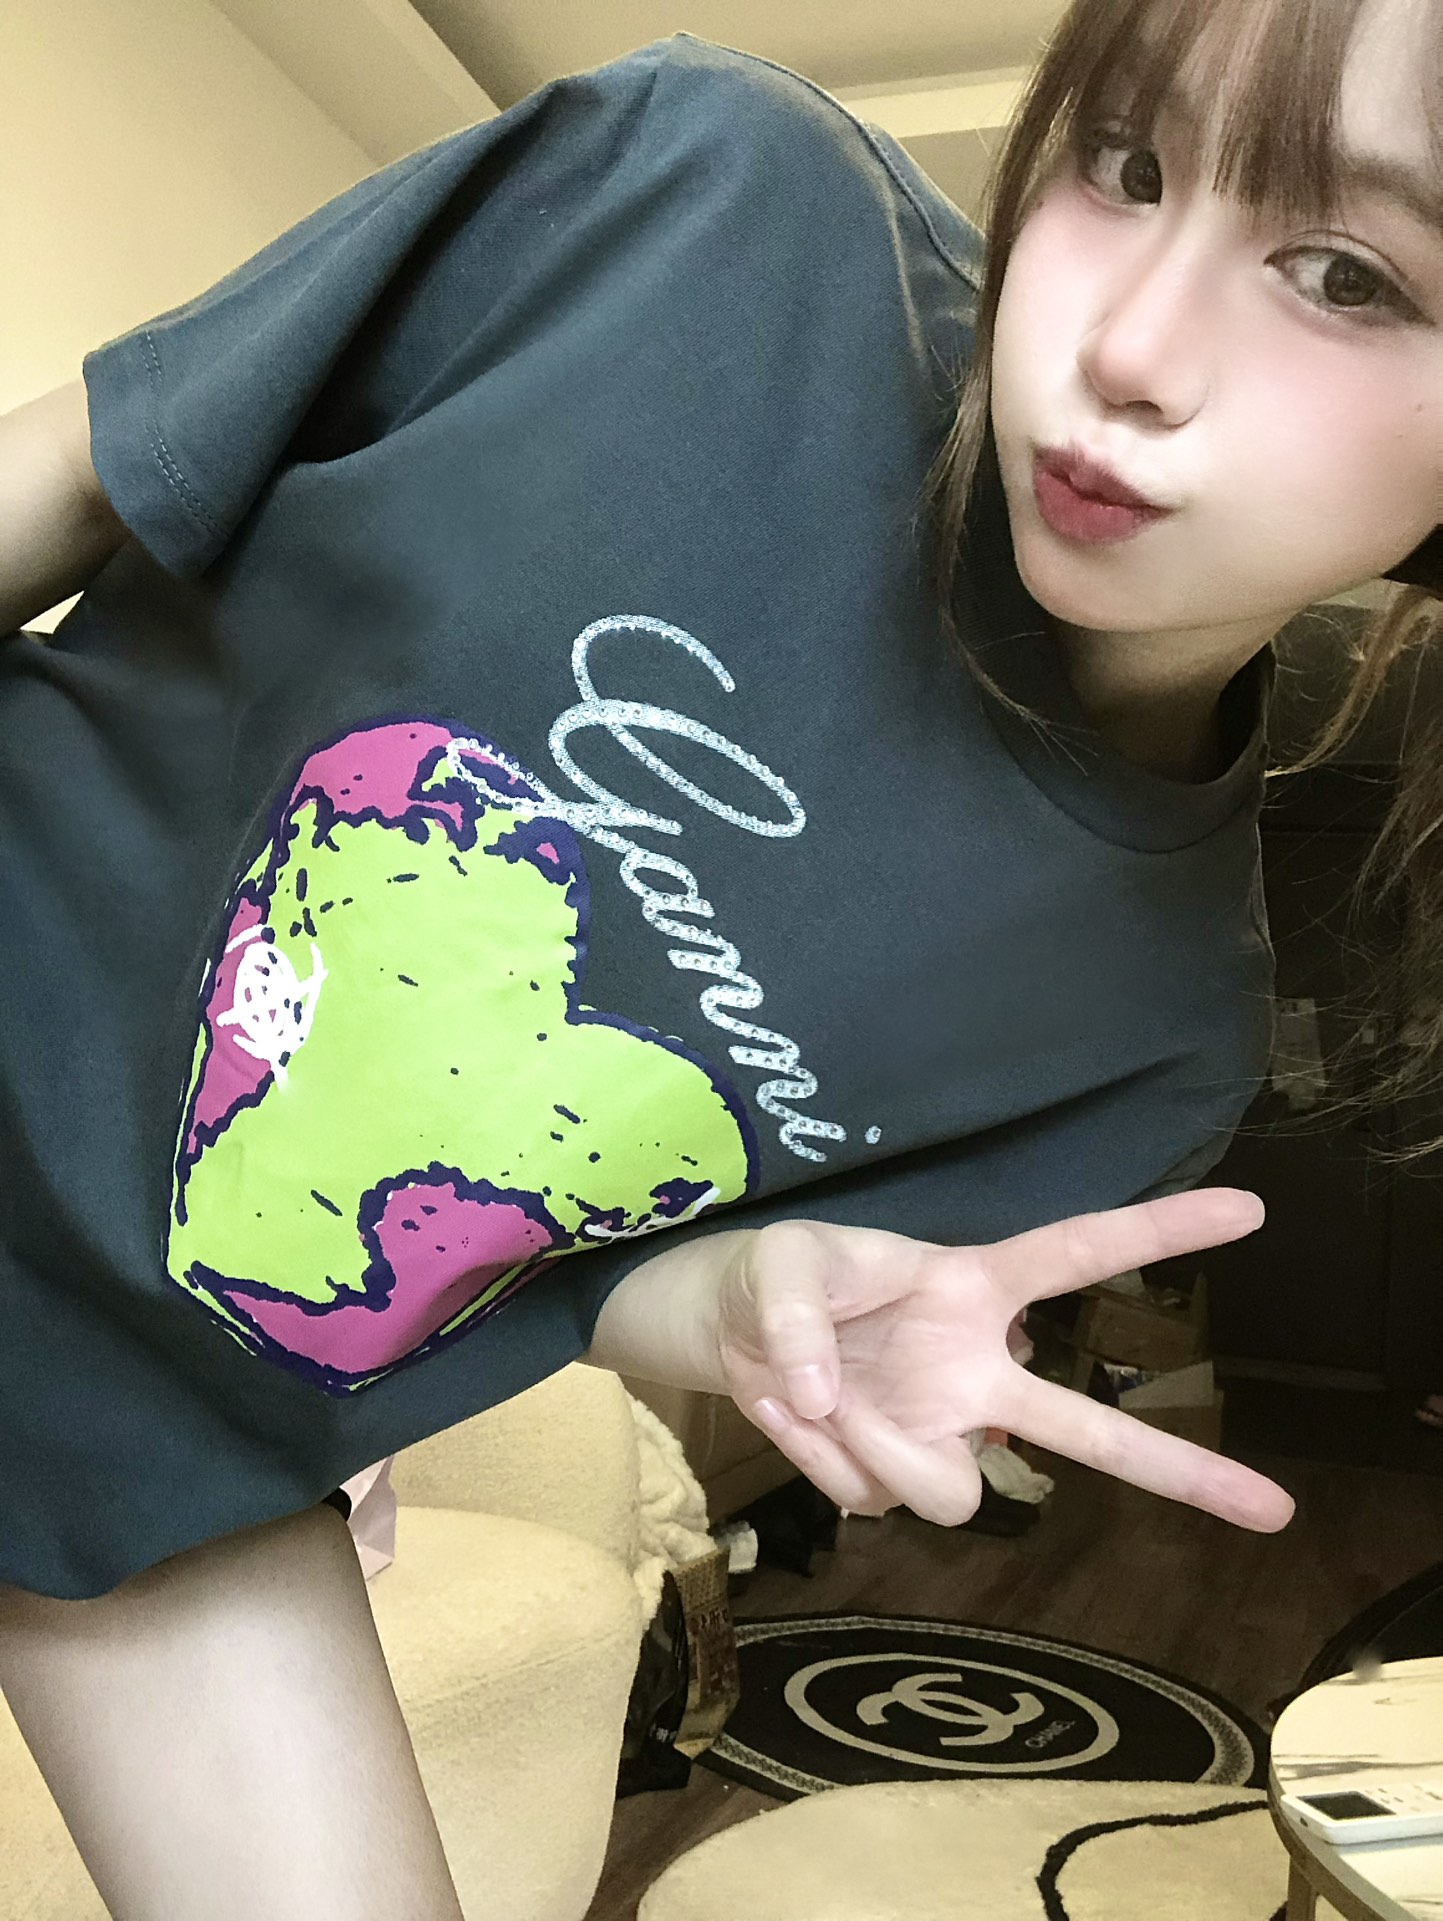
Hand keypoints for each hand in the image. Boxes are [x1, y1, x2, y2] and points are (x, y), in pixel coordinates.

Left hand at [714, 1188, 1293, 1533]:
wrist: (728, 1337)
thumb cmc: (776, 1276)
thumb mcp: (778, 1264)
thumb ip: (797, 1315)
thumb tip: (820, 1394)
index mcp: (973, 1287)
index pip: (1078, 1254)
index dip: (1160, 1231)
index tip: (1247, 1209)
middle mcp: (978, 1369)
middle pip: (1093, 1428)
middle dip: (1181, 1471)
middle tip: (1273, 1510)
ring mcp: (943, 1430)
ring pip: (953, 1490)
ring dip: (874, 1450)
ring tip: (816, 1397)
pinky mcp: (900, 1475)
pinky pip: (878, 1498)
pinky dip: (826, 1463)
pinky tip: (803, 1422)